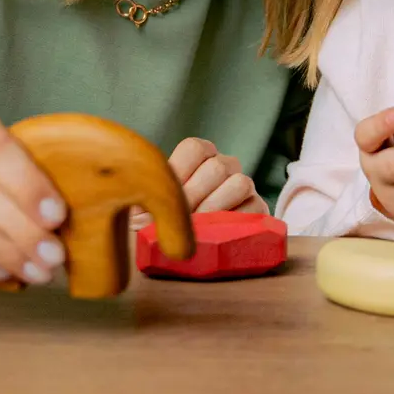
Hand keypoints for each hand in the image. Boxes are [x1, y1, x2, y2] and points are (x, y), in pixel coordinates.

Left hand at [129, 137, 266, 229]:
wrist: (206, 244)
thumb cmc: (174, 221)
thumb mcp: (158, 209)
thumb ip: (147, 206)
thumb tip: (134, 219)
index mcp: (200, 157)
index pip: (195, 148)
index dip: (179, 170)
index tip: (165, 196)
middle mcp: (225, 165)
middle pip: (215, 167)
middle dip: (193, 196)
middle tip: (177, 220)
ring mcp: (244, 184)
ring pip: (239, 183)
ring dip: (215, 208)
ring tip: (196, 230)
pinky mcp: (258, 207)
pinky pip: (254, 207)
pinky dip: (235, 222)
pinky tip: (216, 235)